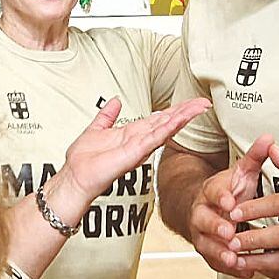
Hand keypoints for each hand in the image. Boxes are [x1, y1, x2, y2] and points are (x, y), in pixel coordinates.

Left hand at [58, 96, 211, 204]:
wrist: (75, 177)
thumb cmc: (84, 160)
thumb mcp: (96, 129)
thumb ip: (107, 116)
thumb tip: (115, 100)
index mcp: (132, 133)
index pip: (158, 119)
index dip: (174, 110)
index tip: (189, 102)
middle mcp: (139, 140)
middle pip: (167, 122)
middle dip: (185, 112)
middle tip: (203, 102)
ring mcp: (139, 147)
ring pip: (166, 128)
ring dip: (183, 117)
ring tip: (199, 107)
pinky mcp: (135, 153)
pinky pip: (155, 138)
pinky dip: (168, 128)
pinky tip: (180, 119)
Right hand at [184, 136, 271, 278]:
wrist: (204, 209)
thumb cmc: (228, 192)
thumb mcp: (242, 172)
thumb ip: (255, 157)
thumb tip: (269, 138)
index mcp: (211, 191)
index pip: (213, 191)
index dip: (221, 197)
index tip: (230, 202)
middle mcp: (202, 213)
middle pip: (204, 220)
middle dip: (216, 227)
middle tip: (230, 234)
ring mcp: (202, 234)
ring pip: (206, 244)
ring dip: (219, 252)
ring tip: (235, 259)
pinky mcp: (208, 251)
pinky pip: (215, 262)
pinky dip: (229, 268)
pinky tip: (245, 271)